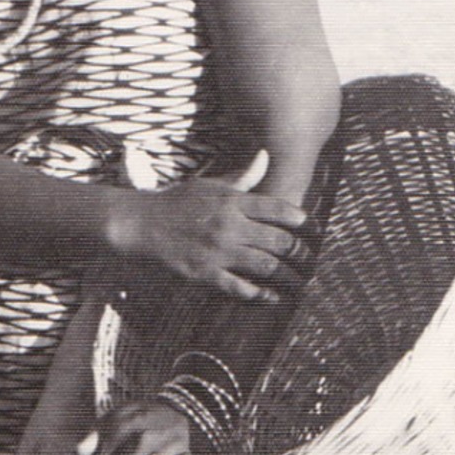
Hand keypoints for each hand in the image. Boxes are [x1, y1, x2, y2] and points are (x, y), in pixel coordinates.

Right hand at [108, 151, 312, 303]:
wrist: (140, 223)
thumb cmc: (176, 201)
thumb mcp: (210, 184)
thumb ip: (242, 176)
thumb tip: (266, 155)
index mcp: (233, 201)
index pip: (279, 209)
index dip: (303, 221)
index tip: (314, 231)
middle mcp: (229, 225)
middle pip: (279, 241)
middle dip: (301, 253)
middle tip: (310, 260)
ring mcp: (217, 251)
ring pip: (266, 266)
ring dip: (288, 277)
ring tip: (298, 283)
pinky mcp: (204, 273)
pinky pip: (240, 288)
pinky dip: (260, 295)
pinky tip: (272, 298)